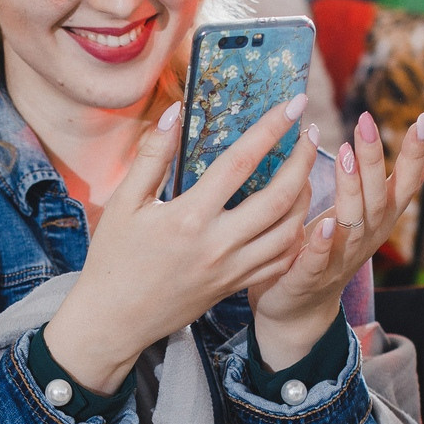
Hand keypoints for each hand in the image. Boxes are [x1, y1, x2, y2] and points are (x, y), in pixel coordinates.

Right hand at [44, 96, 319, 392]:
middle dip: (303, 159)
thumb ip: (151, 156)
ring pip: (290, 230)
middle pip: (281, 197)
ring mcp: (232, 269)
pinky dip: (297, 234)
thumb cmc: (113, 259)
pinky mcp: (236, 286)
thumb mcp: (123, 203)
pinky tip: (295, 214)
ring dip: (306, 196)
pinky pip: (281, 260)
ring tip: (304, 170)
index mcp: (189, 217)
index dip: (270, 129)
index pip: (241, 163)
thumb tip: (174, 112)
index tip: (293, 104)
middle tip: (310, 133)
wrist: (114, 320)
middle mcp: (218, 244)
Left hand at [248, 110, 423, 369]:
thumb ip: (388, 190)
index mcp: (378, 220)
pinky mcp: (310, 278)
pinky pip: (319, 260)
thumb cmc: (329, 251)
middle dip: (375, 158)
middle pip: (377, 196)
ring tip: (347, 155)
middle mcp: (366, 238)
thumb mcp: (363, 216)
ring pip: (351, 222)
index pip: (404, 184)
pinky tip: (322, 224)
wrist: (299, 308)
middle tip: (365, 121)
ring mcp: (340, 259)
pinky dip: (322, 244)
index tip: (422, 119)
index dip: (414, 154)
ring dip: (351, 189)